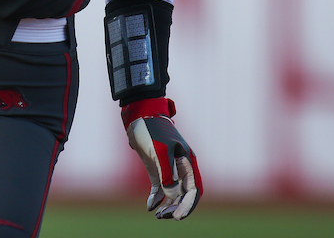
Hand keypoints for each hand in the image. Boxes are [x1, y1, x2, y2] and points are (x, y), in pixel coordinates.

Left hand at [122, 97, 202, 219]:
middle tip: (164, 217)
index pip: (194, 188)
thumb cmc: (152, 130)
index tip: (178, 217)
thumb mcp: (160, 151)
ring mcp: (169, 169)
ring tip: (158, 215)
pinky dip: (157, 198)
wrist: (139, 117)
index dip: (188, 204)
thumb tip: (172, 194)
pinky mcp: (157, 170)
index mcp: (187, 161)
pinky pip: (160, 189)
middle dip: (177, 207)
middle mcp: (181, 167)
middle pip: (184, 194)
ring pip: (173, 194)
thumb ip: (167, 173)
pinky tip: (150, 206)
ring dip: (168, 205)